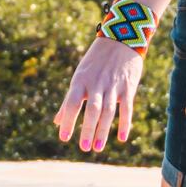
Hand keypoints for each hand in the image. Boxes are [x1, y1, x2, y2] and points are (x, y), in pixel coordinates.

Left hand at [56, 34, 143, 151]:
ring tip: (97, 147)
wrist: (122, 38)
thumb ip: (69, 100)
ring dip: (103, 130)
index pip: (72, 103)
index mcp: (81, 80)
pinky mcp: (128, 87)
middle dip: (87, 129)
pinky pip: (127, 108)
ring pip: (108, 111)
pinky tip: (121, 138)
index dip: (67, 120)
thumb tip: (56, 122)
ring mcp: (113, 85)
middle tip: (84, 148)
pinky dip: (125, 123)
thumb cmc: (96, 61)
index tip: (63, 138)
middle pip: (92, 110)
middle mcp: (96, 84)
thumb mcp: (80, 76)